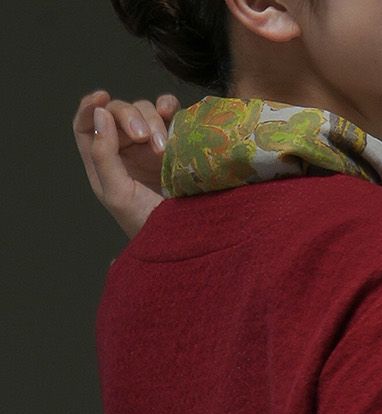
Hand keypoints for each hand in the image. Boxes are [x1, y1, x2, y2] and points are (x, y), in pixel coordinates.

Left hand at [73, 89, 181, 239]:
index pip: (87, 125)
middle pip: (118, 113)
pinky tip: (172, 113)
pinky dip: (170, 107)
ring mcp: (151, 147)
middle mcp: (125, 151)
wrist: (186, 239)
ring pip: (145, 111)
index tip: (102, 98)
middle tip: (145, 137)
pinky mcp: (176, 145)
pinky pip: (170, 115)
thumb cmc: (148, 224)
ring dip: (153, 121)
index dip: (90, 107)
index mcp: (103, 162)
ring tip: (164, 147)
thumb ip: (103, 154)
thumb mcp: (118, 193)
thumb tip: (101, 113)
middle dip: (130, 117)